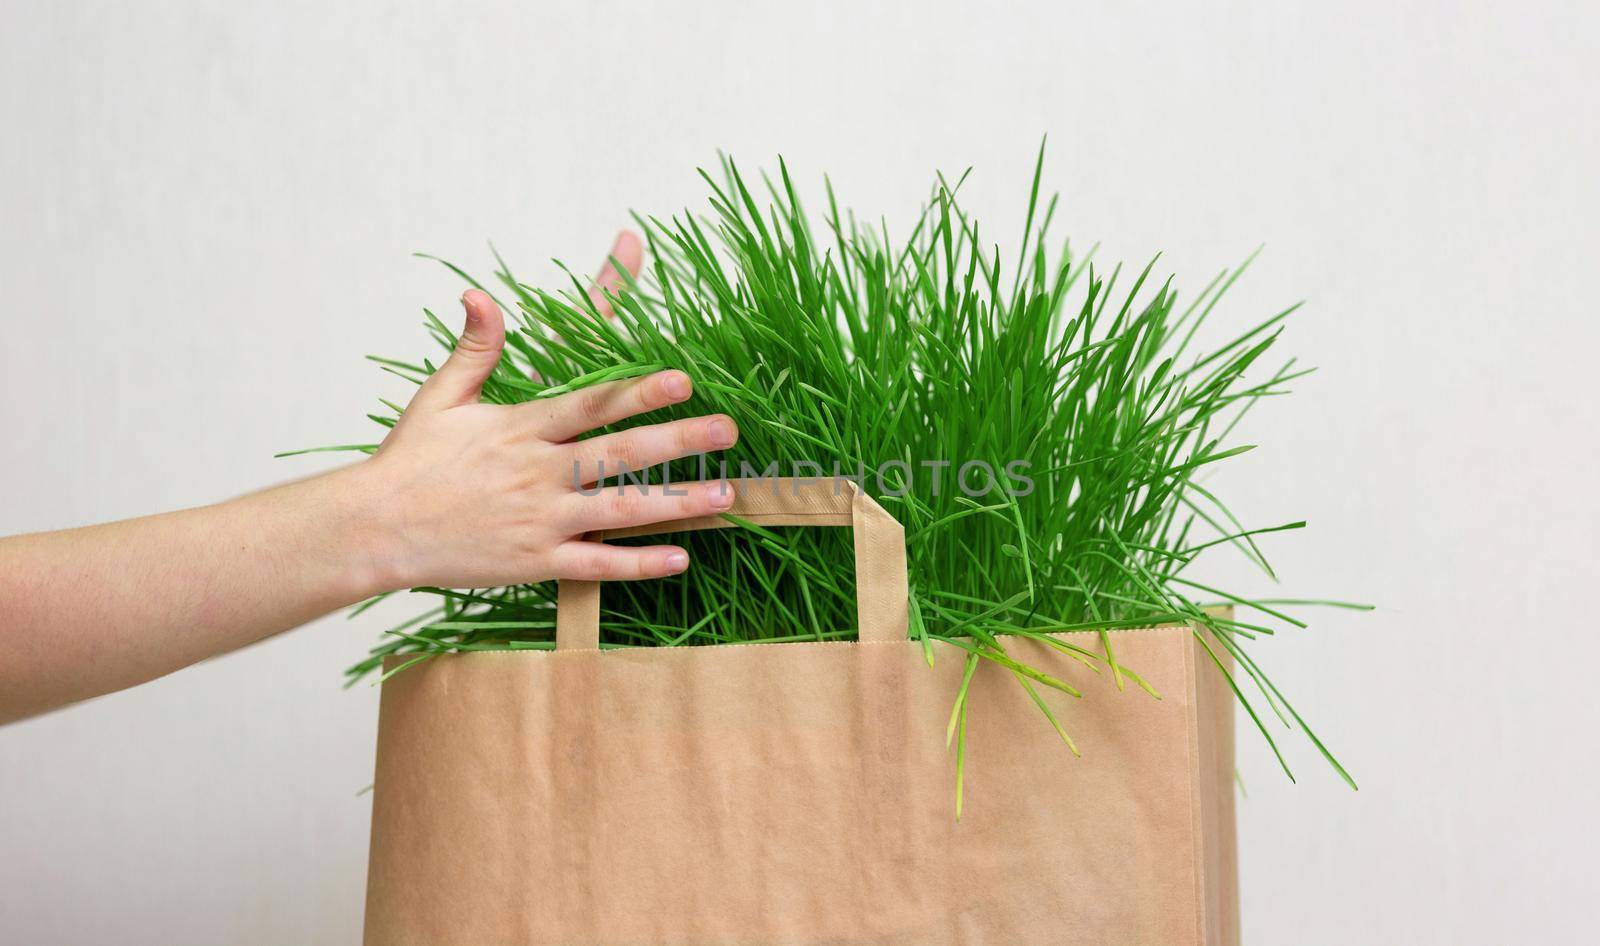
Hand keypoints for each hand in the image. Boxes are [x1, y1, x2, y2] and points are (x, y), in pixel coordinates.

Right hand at [351, 278, 737, 591]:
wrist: (374, 529)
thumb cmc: (410, 462)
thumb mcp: (440, 398)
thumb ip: (475, 348)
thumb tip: (480, 294)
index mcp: (521, 429)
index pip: (591, 405)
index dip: (639, 391)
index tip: (684, 379)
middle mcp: (538, 474)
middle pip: (620, 455)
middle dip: (679, 441)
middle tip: (728, 431)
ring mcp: (541, 521)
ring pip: (621, 511)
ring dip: (678, 503)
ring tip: (727, 493)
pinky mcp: (536, 562)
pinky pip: (597, 566)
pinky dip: (640, 565)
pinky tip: (681, 558)